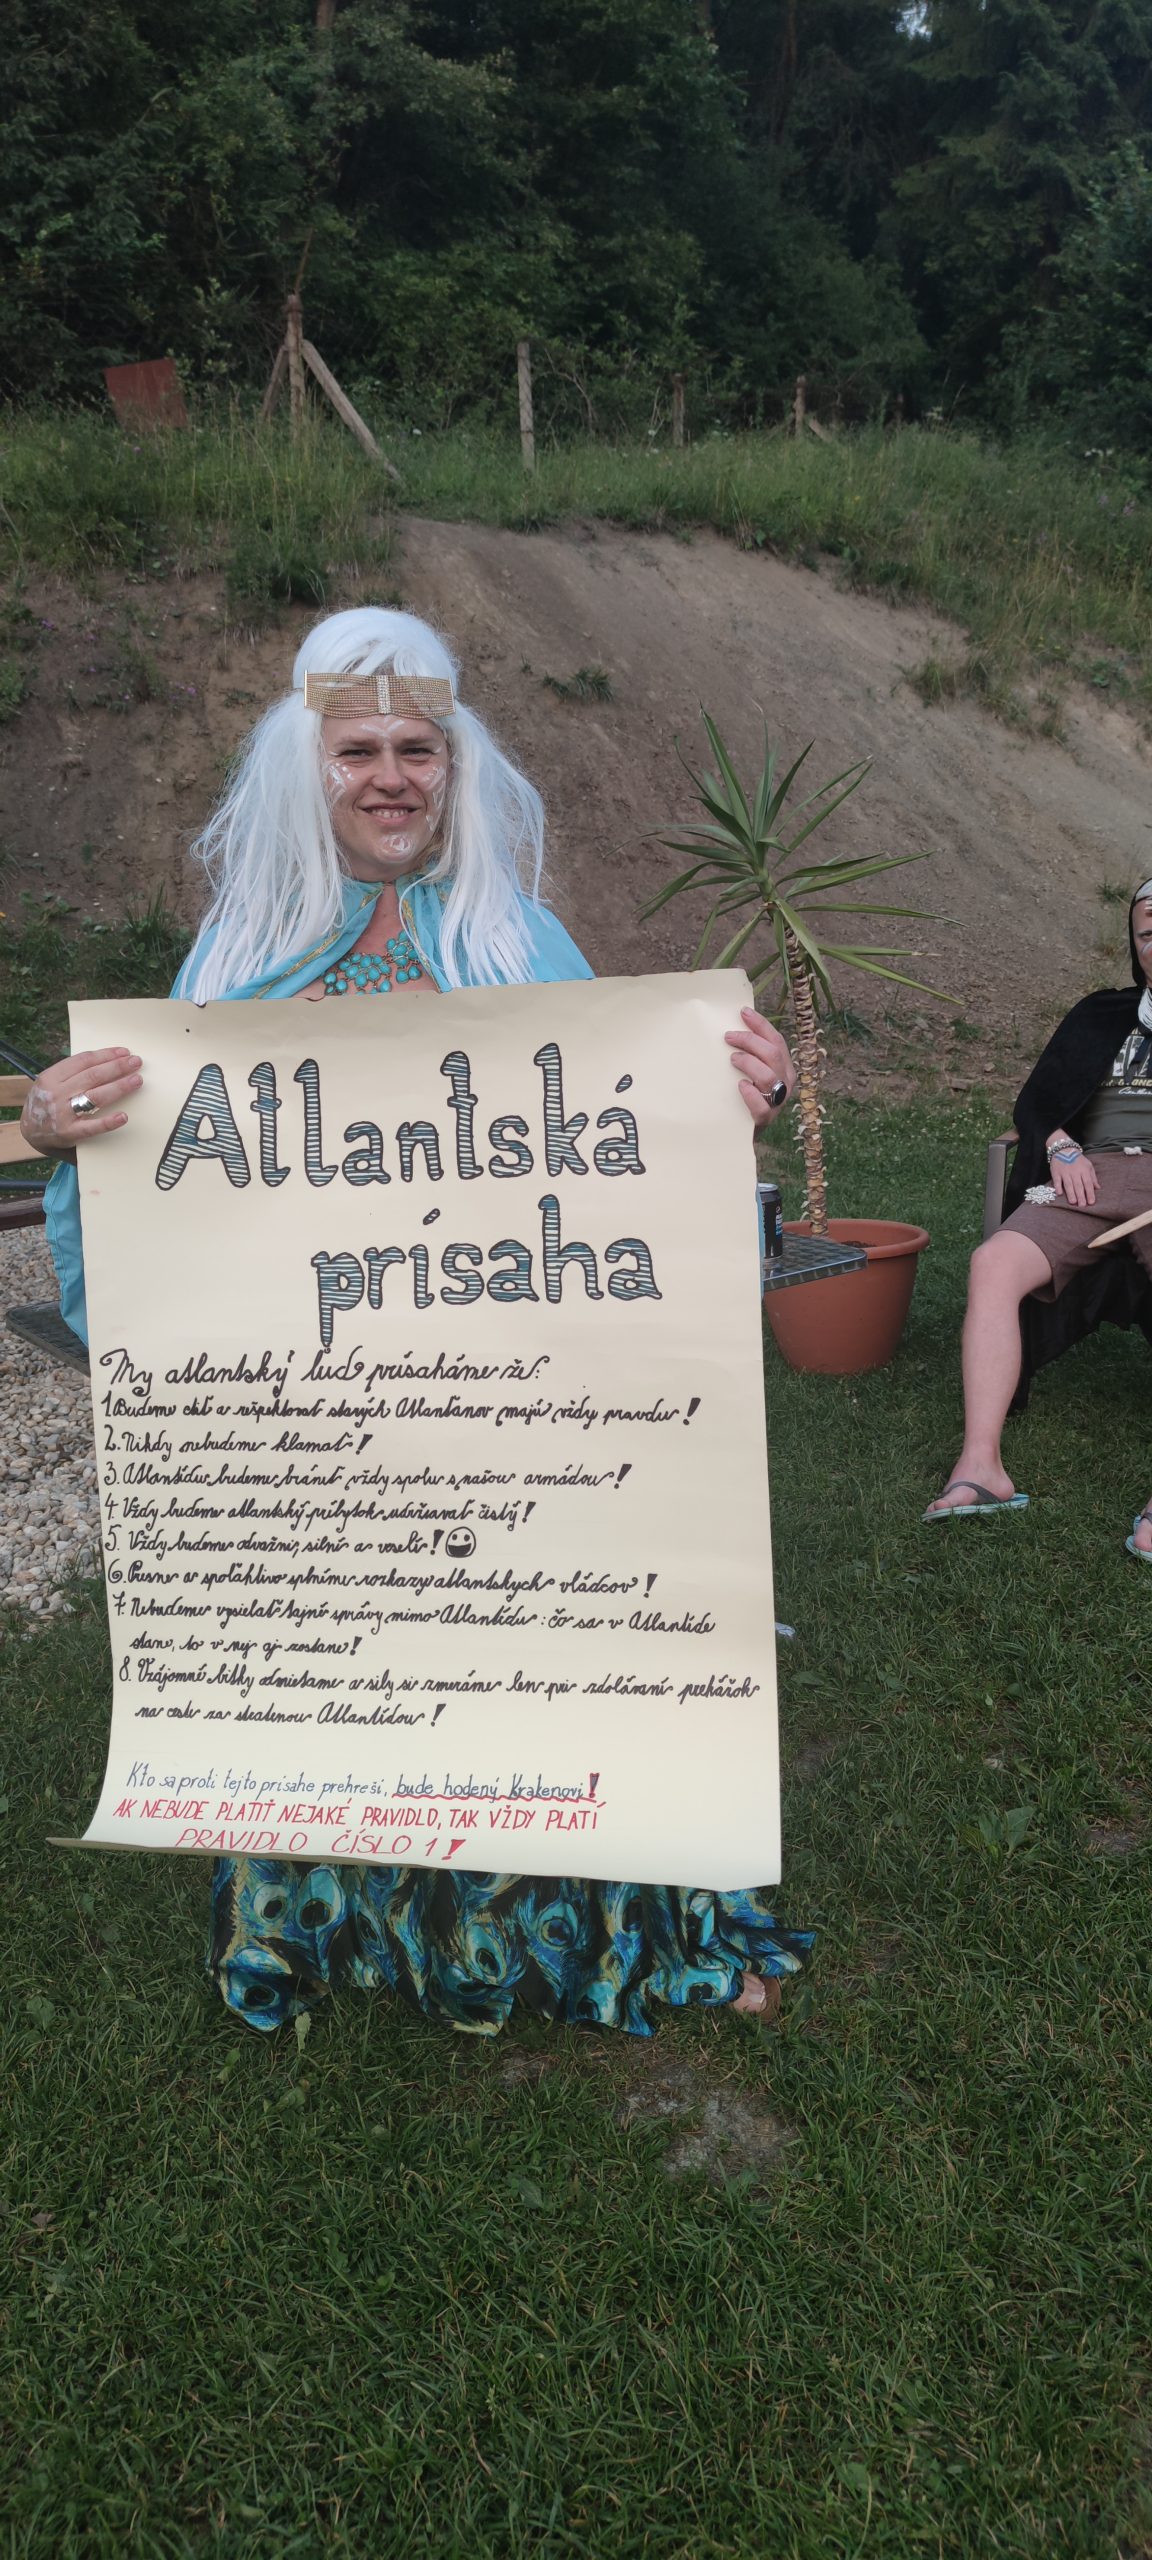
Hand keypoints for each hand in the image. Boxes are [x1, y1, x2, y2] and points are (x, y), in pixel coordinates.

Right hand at [20, 1048, 142, 1154]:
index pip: (83, 1060)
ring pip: (96, 1097)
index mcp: (51, 1076)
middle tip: (136, 1062)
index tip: (124, 1052)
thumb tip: (105, 1060)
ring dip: (119, 1087)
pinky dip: (108, 1121)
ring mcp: (62, 1113)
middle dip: (117, 1067)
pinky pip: (92, 1127)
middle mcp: (56, 1093)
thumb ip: (71, 1073)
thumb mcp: (50, 1082)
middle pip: (93, 1076)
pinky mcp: (69, 1133)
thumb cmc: (46, 1103)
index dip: (106, 1055)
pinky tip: (123, 1116)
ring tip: (137, 1080)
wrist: (29, 1132)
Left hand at [724, 1007, 794, 1126]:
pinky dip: (750, 1094)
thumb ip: (750, 1054)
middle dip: (749, 1040)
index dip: (761, 1025)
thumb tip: (733, 1028)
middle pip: (772, 1054)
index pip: (776, 1040)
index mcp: (784, 1067)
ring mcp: (778, 1101)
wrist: (742, 1131)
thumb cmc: (745, 1095)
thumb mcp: (752, 1071)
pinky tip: (740, 1086)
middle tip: (728, 1037)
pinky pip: (762, 1106)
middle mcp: (785, 1082)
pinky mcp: (766, 1119)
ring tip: (732, 1059)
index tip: (742, 1012)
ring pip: (768, 1076)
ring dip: (748, 1062)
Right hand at [1050, 1148, 1096, 1206]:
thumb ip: (1093, 1177)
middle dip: (1081, 1196)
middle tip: (1082, 1205)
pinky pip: (1057, 1180)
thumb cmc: (1078, 1159)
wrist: (1064, 1149)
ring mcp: (1065, 1172)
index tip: (1091, 1202)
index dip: (1090, 1193)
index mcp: (1084, 1170)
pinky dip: (1058, 1186)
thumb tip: (1098, 1188)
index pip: (1088, 1183)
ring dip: (1071, 1193)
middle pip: (1078, 1185)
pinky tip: (1060, 1194)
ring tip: (1073, 1202)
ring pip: (1068, 1184)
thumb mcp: (1088, 1166)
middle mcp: (1075, 1171)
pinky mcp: (1056, 1172)